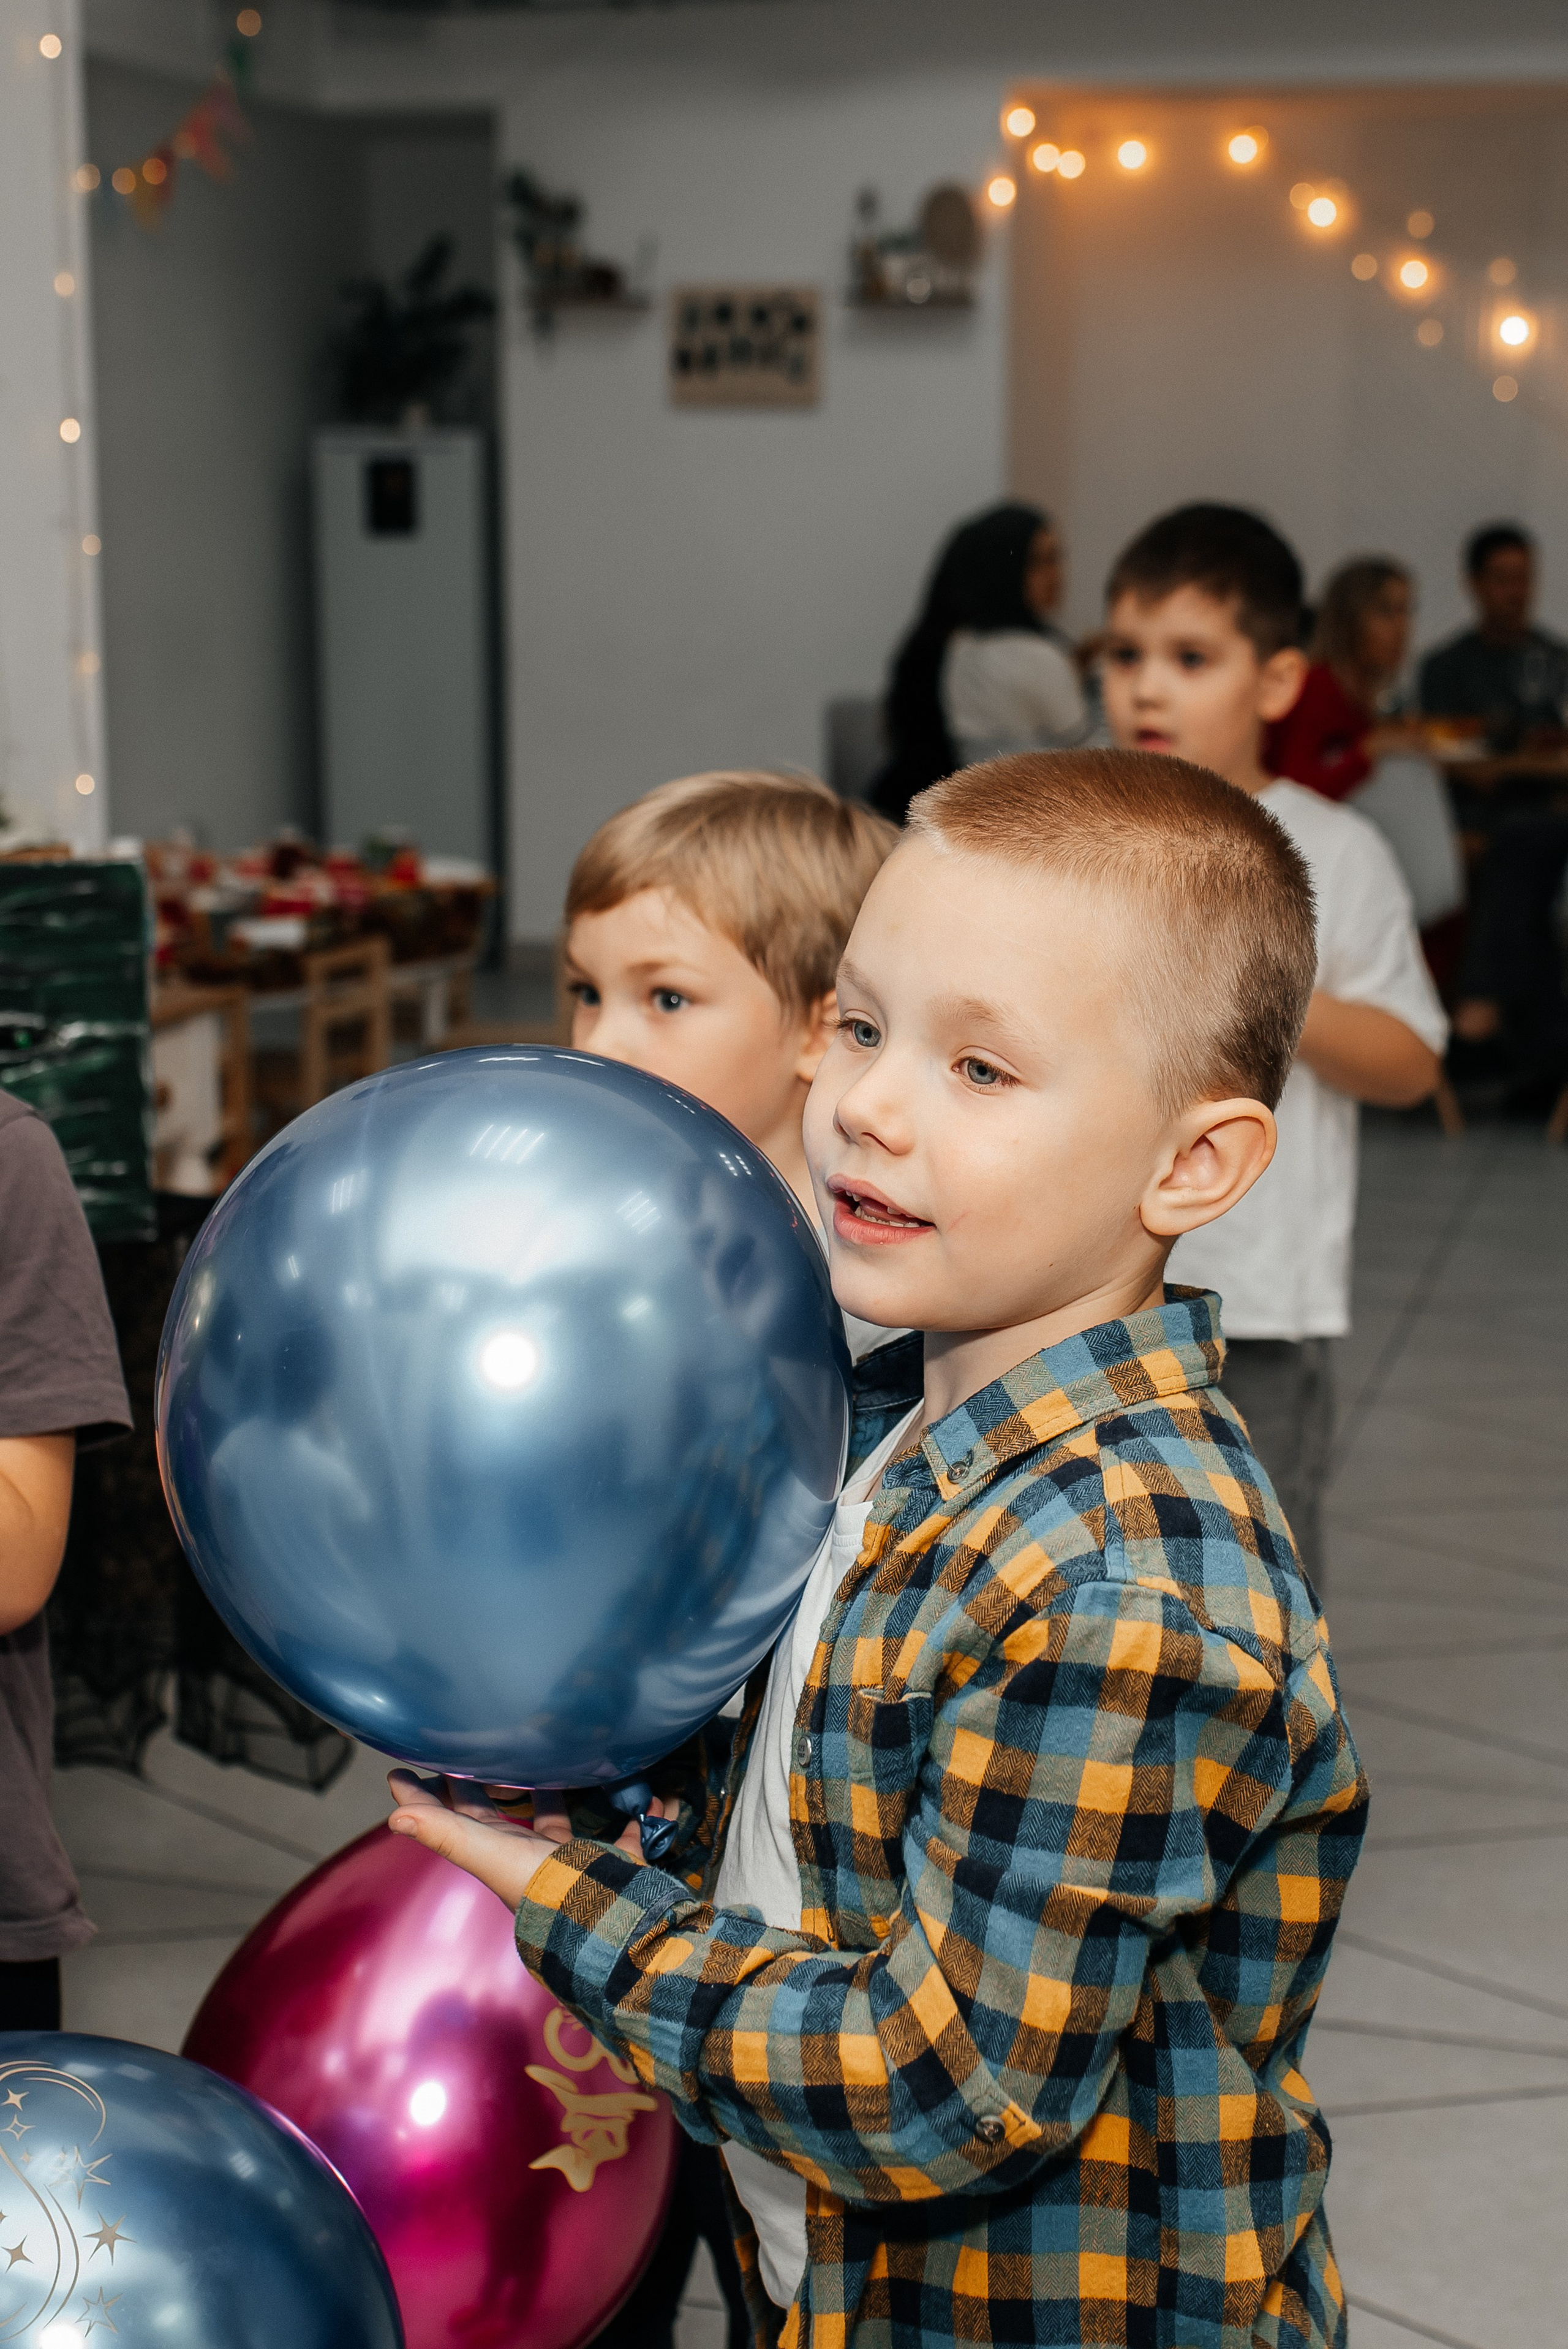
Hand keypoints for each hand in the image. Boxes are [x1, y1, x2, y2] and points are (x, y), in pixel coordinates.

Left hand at [386, 1772, 680, 1906]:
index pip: (449, 1818)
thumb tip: (394, 1816)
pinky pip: (625, 1836)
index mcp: (495, 1851)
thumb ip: (444, 1832)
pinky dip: (639, 1818)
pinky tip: (655, 1797)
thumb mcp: (487, 1852)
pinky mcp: (611, 1861)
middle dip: (480, 1783)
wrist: (603, 1918)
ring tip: (552, 1756)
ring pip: (554, 1821)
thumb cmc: (540, 1884)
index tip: (398, 1769)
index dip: (422, 1797)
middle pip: (496, 1814)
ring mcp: (569, 1859)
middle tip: (469, 1746)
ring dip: (551, 1793)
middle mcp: (526, 1854)